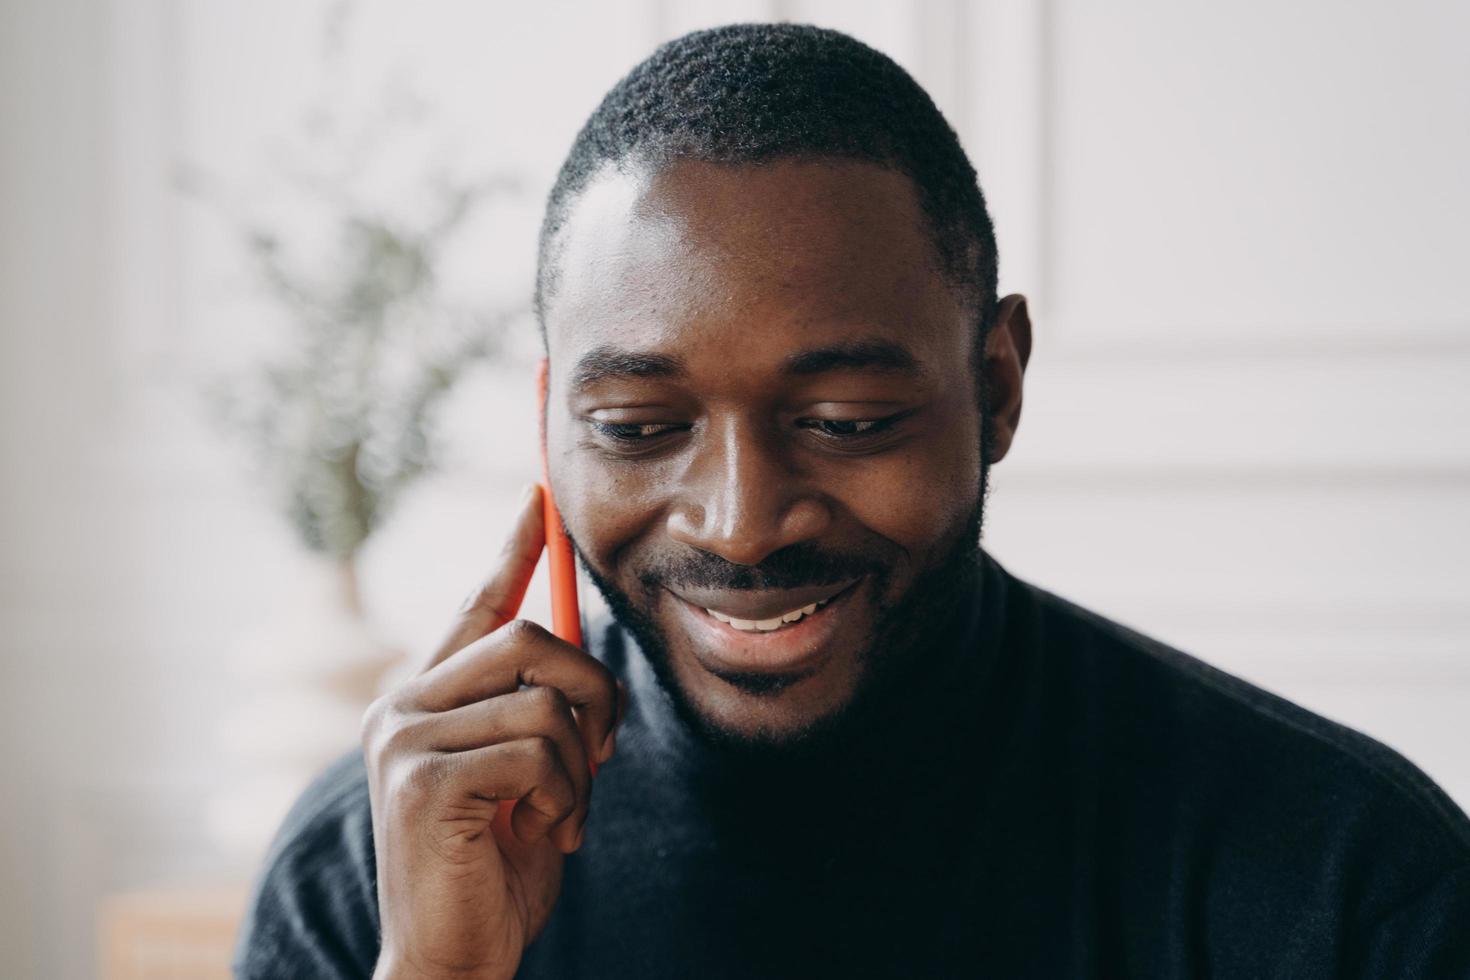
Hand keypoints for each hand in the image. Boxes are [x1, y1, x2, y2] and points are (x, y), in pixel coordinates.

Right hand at [362, 484, 625, 979]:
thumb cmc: (496, 867)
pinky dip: (566, 794)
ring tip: (561, 811)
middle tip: (603, 750)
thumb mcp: (526, 775)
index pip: (475, 607)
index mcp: (423, 700)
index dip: (512, 552)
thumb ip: (537, 714)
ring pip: (543, 698)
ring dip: (580, 762)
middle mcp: (400, 706)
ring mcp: (402, 740)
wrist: (454, 957)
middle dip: (593, 690)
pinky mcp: (420, 780)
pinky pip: (536, 751)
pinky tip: (546, 831)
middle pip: (530, 639)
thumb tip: (580, 654)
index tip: (536, 500)